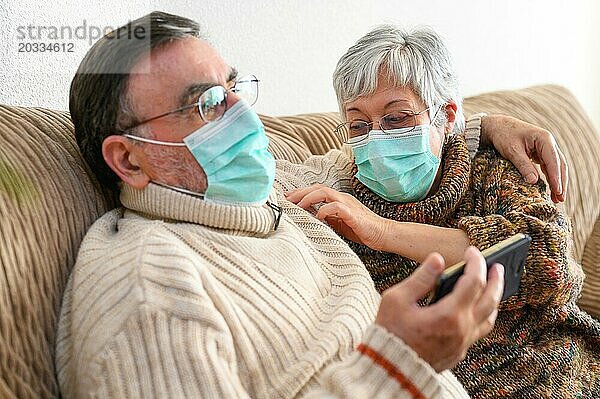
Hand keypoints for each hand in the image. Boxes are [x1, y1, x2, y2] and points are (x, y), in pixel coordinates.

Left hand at [285, 184, 389, 249]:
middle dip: (300, 193)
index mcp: (338, 200)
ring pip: (325, 193)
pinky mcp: (353, 214)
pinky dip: (325, 210)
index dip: (301, 193)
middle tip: (287, 199)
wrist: (383, 234)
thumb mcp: (339, 223)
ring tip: (298, 206)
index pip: (317, 191)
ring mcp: (348, 204)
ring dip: (309, 198)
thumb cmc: (362, 230)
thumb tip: (309, 218)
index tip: (288, 198)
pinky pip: (336, 207)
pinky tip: (318, 216)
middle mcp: (342, 198)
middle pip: (317, 188)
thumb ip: (326, 218)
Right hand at [375, 247, 503, 371]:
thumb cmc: (390, 332)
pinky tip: (477, 309)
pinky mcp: (458, 352)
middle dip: (495, 280)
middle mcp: (462, 330)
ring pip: (489, 318)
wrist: (388, 367)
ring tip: (492, 286)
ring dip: (494, 299)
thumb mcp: (397, 299)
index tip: (472, 251)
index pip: (474, 281)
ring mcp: (462, 343)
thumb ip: (421, 278)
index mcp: (449, 314)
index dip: (476, 263)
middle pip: (490, 300)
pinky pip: (479, 331)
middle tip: (498, 266)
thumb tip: (437, 259)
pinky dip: (484, 315)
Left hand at [481, 114, 567, 202]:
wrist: (497, 126)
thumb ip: (523, 165)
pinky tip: (551, 190)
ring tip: (558, 199)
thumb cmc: (504, 136)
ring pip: (556, 167)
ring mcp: (546, 148)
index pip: (554, 160)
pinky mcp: (541, 154)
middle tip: (560, 199)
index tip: (557, 190)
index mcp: (544, 139)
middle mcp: (549, 143)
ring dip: (557, 182)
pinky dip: (550, 178)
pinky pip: (549, 167)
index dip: (556, 177)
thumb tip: (534, 182)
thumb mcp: (512, 151)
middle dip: (561, 182)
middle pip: (559, 165)